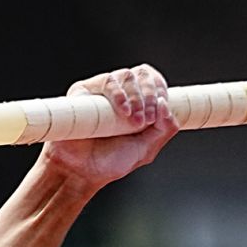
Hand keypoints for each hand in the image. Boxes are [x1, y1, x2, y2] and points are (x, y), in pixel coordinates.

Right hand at [41, 65, 179, 193]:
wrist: (81, 172)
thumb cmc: (110, 161)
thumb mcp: (147, 148)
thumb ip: (165, 129)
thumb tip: (165, 105)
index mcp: (137, 101)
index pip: (154, 80)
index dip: (160, 91)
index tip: (158, 114)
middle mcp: (121, 92)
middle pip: (142, 74)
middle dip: (150, 95)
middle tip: (148, 120)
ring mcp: (102, 91)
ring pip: (126, 76)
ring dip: (136, 97)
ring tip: (134, 121)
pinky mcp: (83, 92)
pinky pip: (107, 81)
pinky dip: (119, 94)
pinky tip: (123, 111)